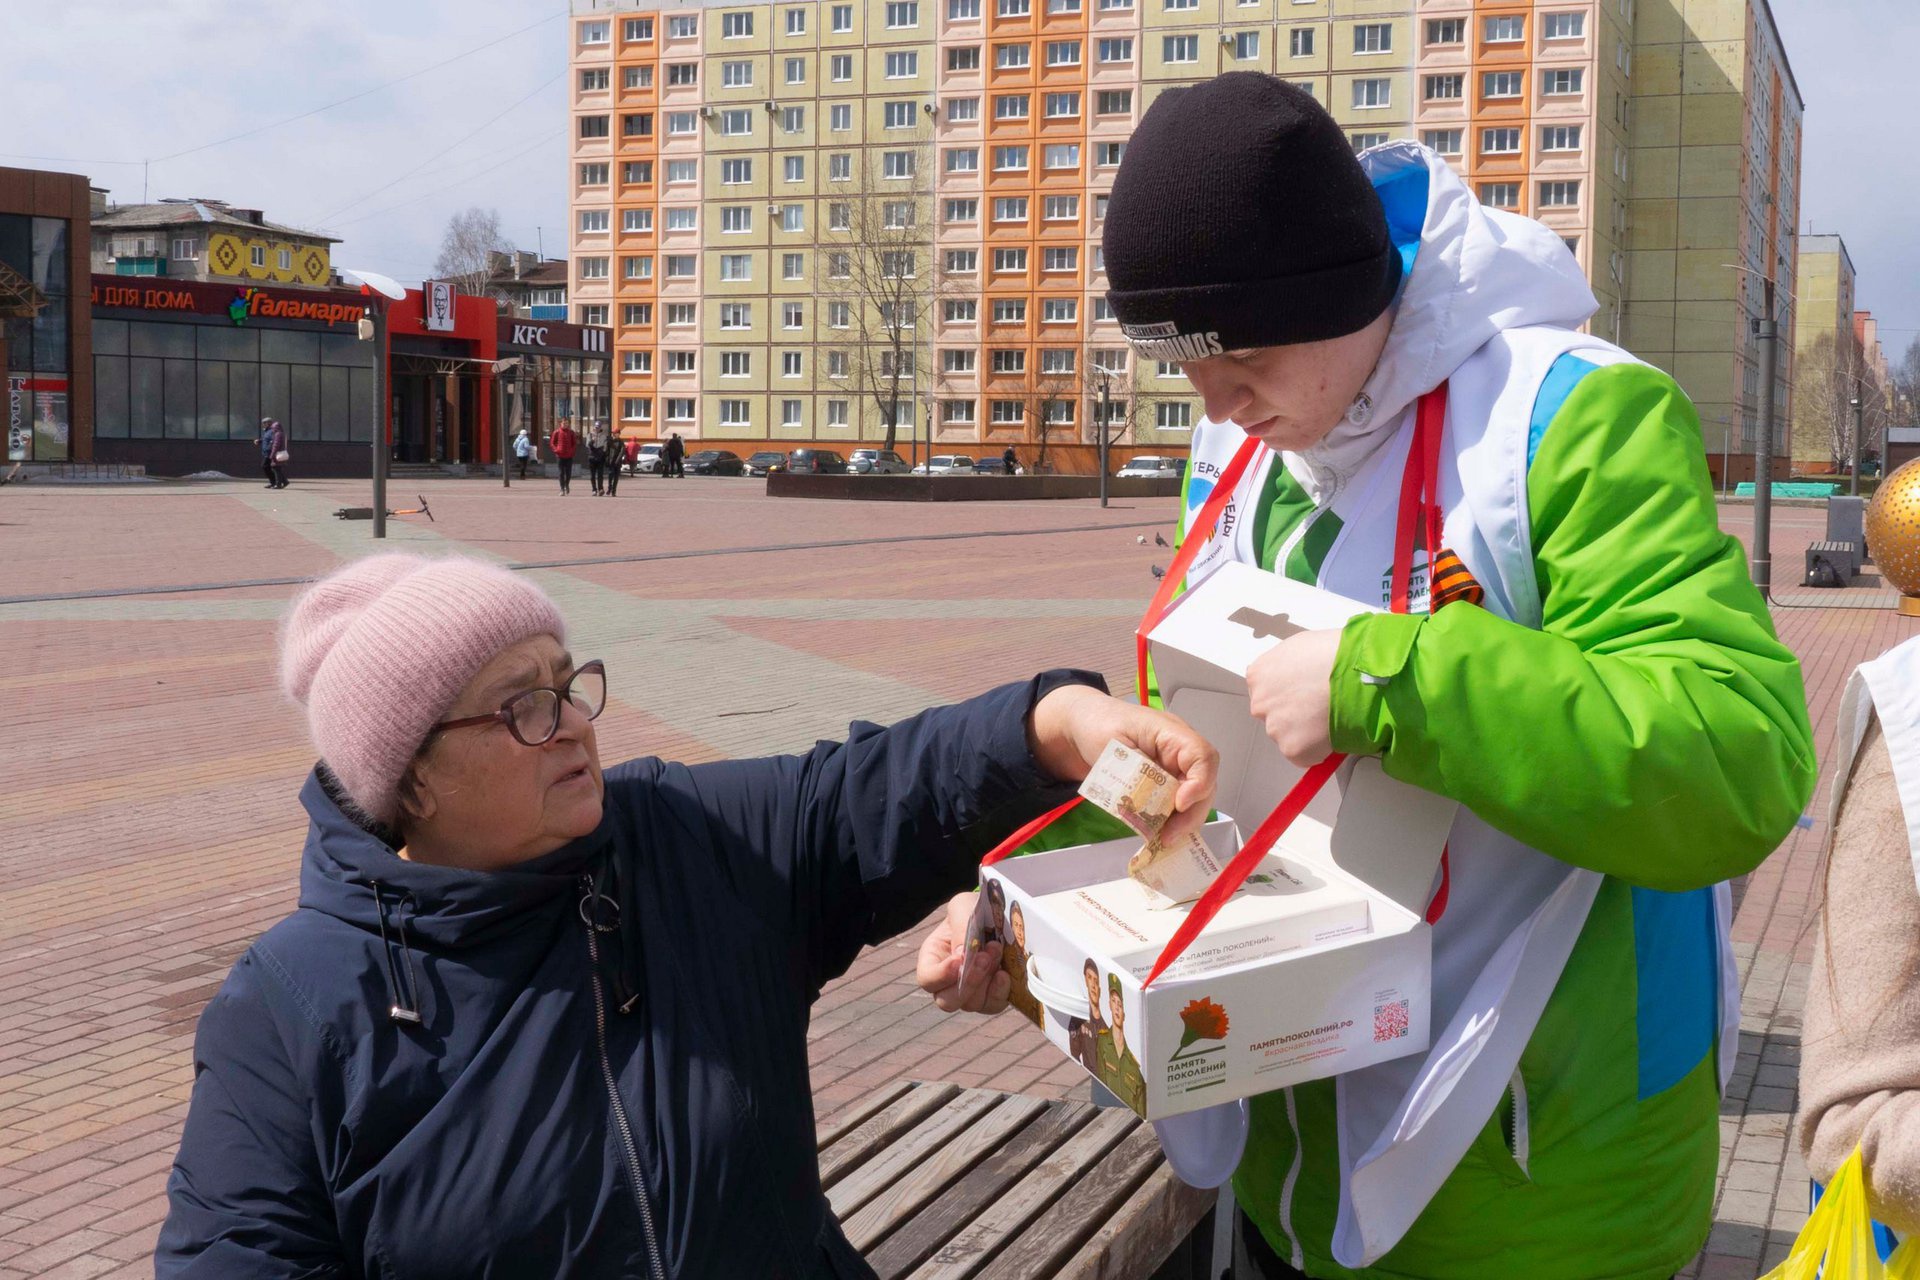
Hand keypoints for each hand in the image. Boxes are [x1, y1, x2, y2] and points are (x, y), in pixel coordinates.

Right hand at [916, 892, 1009, 1013]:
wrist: (999, 915)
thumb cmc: (973, 910)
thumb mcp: (963, 907)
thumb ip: (959, 925)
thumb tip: (963, 954)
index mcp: (932, 959)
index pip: (927, 979)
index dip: (941, 975)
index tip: (959, 959)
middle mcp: (948, 981)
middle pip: (947, 1001)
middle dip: (968, 982)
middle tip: (985, 957)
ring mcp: (970, 992)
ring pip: (971, 1004)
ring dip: (986, 980)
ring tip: (996, 951)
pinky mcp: (991, 996)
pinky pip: (992, 1006)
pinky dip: (999, 992)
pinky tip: (1004, 974)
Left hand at [1027, 684, 1218, 844]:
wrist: (1081, 726)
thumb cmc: (1096, 725)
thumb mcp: (1112, 744)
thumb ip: (1137, 770)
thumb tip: (1159, 799)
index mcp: (1170, 733)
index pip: (1202, 756)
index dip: (1199, 783)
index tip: (1179, 804)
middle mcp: (1179, 751)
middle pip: (1204, 783)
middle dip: (1191, 813)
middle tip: (1169, 836)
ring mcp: (1173, 768)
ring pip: (1194, 798)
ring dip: (1183, 822)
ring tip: (1163, 840)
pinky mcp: (1164, 784)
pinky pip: (1176, 804)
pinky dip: (1171, 822)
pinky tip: (1158, 836)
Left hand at [1245, 629, 1341, 766]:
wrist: (1354, 674)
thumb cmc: (1335, 654)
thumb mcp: (1300, 647)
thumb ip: (1289, 667)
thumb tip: (1297, 678)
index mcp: (1259, 676)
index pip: (1267, 692)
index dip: (1290, 695)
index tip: (1304, 696)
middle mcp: (1260, 703)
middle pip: (1275, 716)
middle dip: (1295, 715)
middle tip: (1320, 707)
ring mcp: (1275, 727)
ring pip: (1289, 736)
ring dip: (1306, 732)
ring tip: (1330, 716)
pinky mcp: (1292, 748)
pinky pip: (1304, 755)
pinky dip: (1318, 749)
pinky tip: (1332, 730)